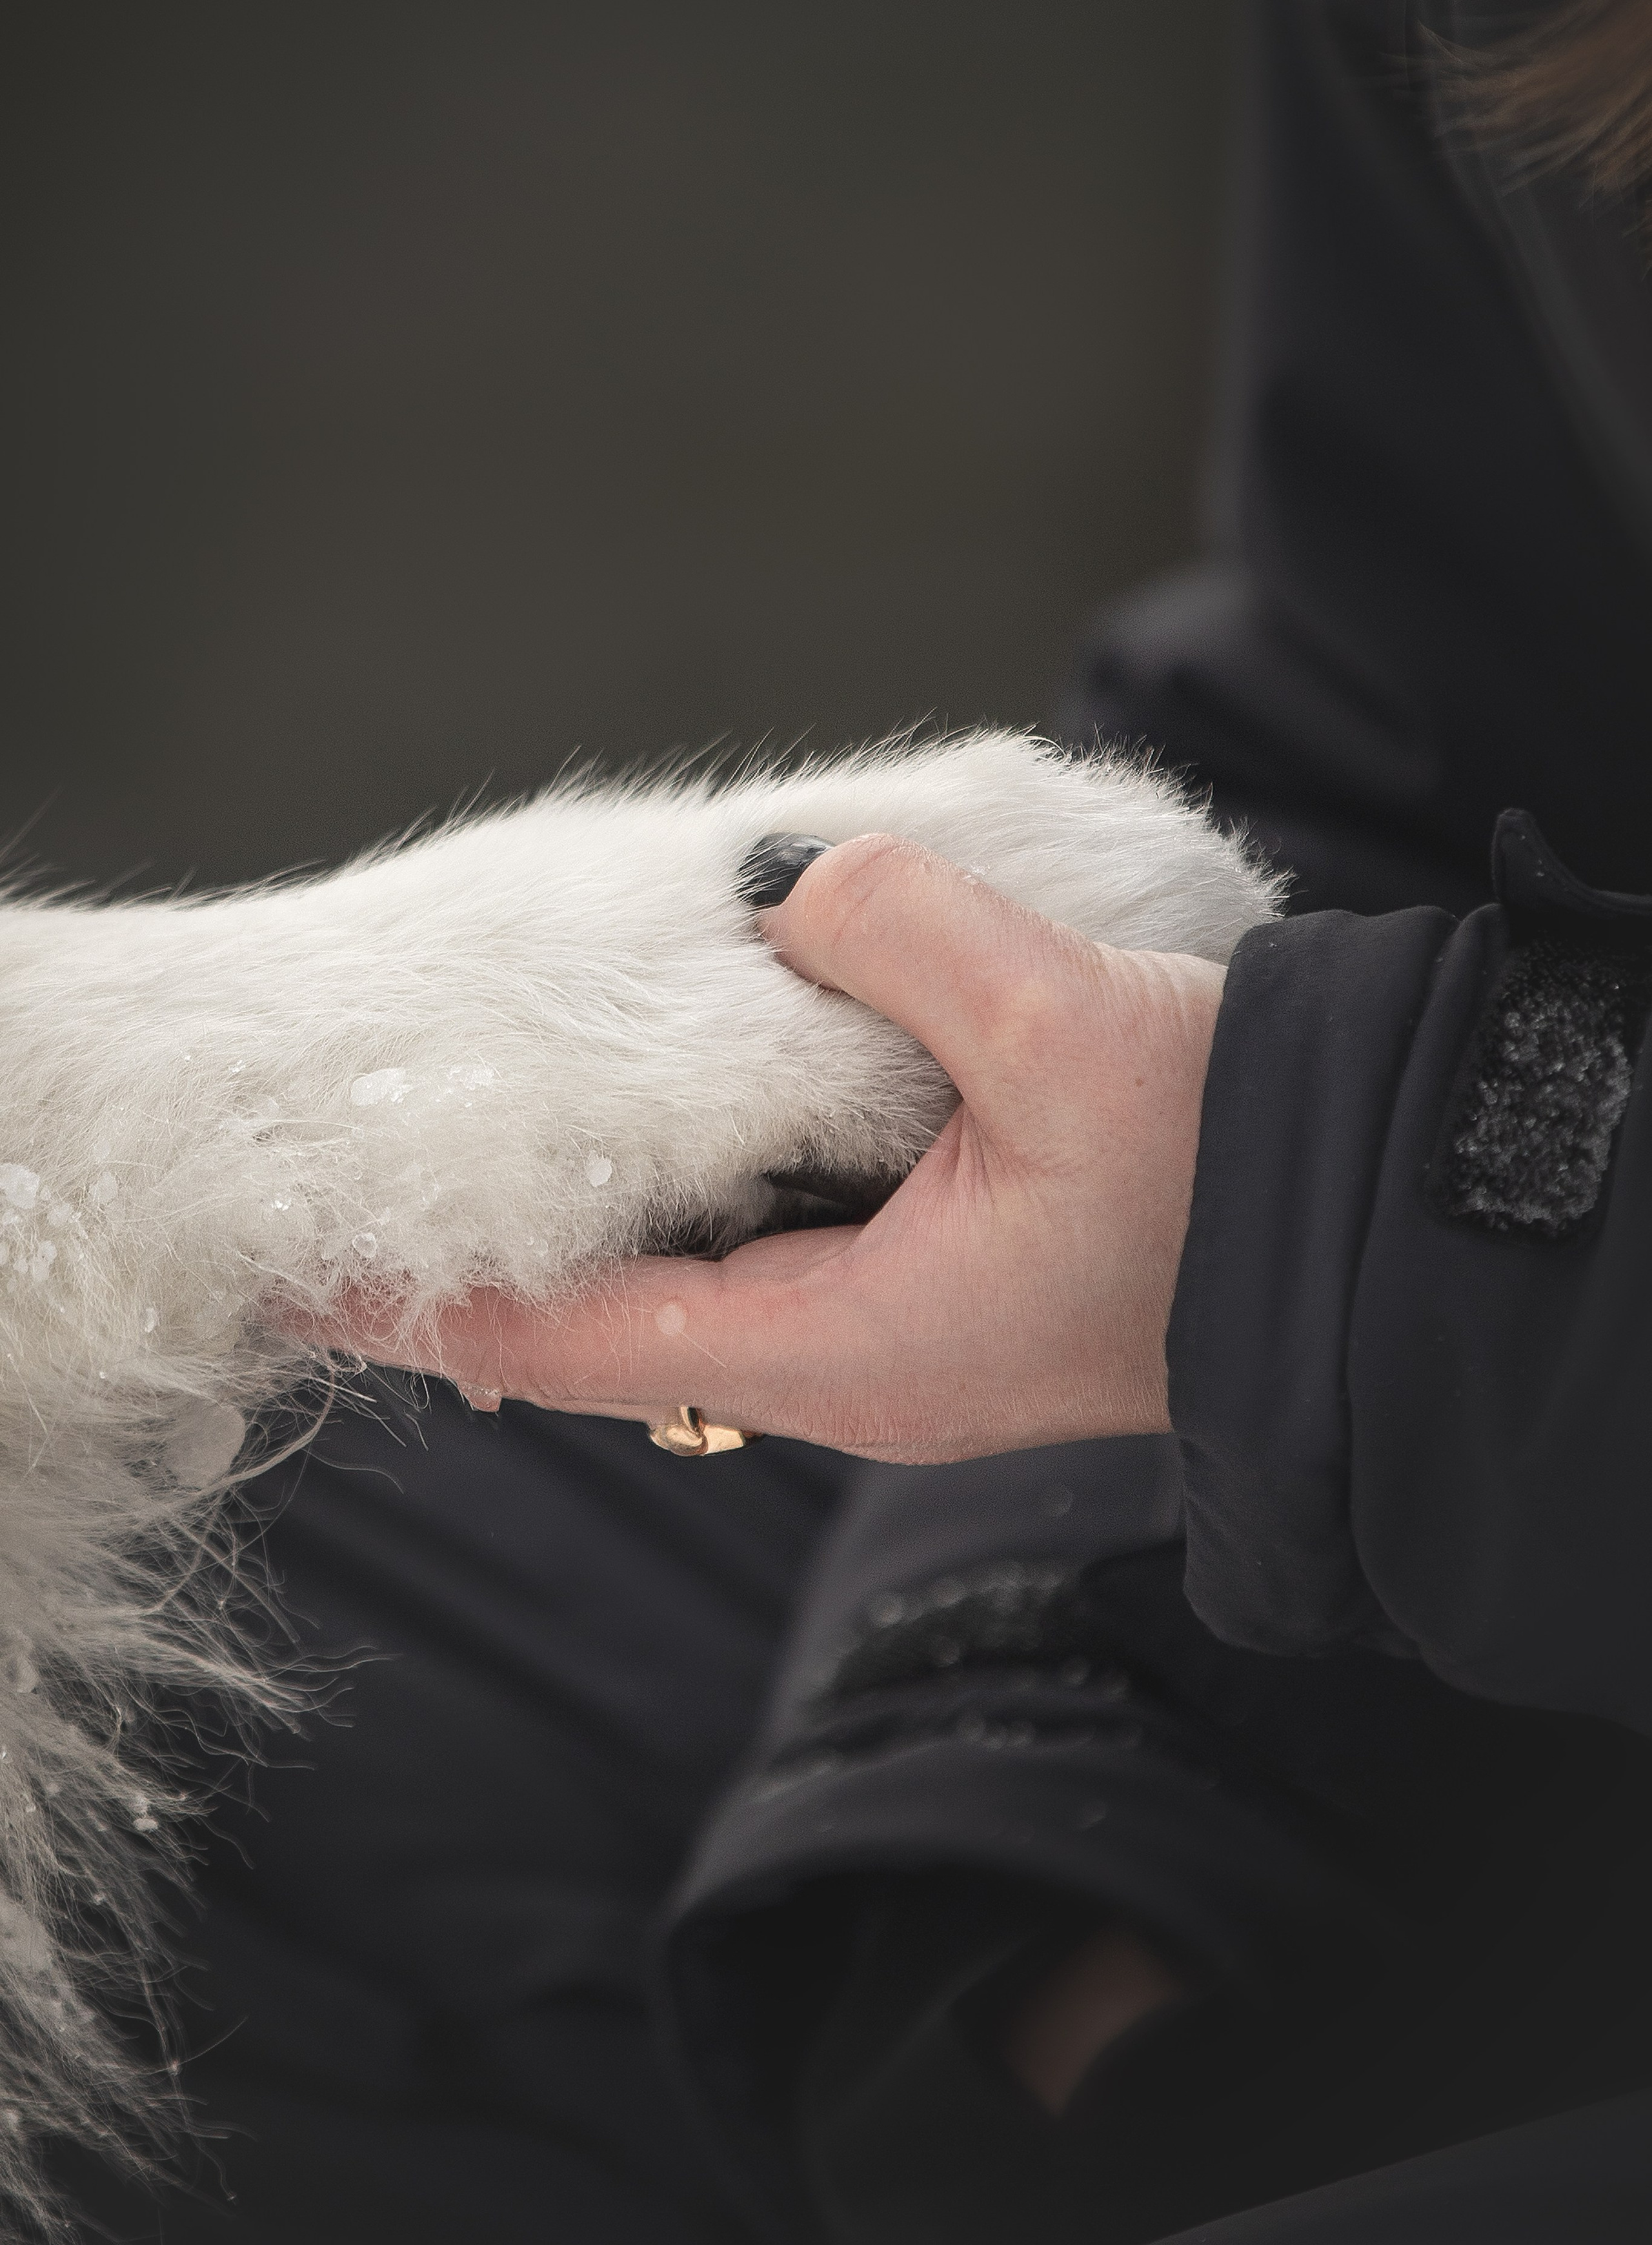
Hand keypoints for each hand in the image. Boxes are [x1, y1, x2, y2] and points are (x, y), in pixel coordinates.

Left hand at [304, 834, 1224, 1462]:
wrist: (1352, 1233)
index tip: (301, 1273)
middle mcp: (840, 1361)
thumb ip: (911, 939)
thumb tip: (792, 883)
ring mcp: (883, 1330)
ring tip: (479, 1133)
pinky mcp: (928, 1282)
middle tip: (359, 1183)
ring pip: (688, 1276)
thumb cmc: (1229, 1168)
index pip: (574, 1342)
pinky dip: (697, 1179)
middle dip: (488, 1258)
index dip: (430, 1300)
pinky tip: (667, 1104)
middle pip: (608, 1321)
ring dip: (594, 1214)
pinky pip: (767, 1238)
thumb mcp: (1070, 1034)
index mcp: (841, 1345)